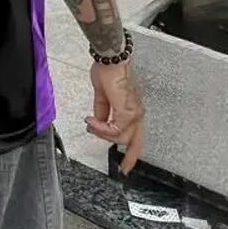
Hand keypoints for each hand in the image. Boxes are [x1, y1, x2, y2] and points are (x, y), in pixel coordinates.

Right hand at [87, 59, 145, 174]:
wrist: (111, 59)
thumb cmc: (108, 70)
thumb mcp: (103, 93)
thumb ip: (102, 109)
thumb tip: (98, 121)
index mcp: (133, 109)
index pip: (135, 134)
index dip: (131, 151)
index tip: (126, 163)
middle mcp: (137, 113)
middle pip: (136, 142)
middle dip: (130, 157)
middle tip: (123, 169)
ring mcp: (133, 112)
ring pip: (121, 136)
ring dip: (102, 133)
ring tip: (90, 124)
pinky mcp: (127, 111)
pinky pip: (114, 129)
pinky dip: (101, 128)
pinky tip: (91, 121)